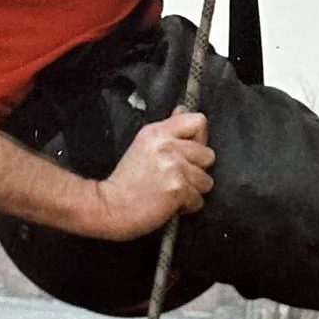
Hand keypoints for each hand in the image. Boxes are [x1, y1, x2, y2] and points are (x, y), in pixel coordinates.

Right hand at [90, 107, 215, 240]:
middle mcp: (166, 146)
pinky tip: (170, 203)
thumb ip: (167, 130)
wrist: (109, 207)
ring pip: (206, 180)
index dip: (200, 139)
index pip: (198, 121)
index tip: (188, 152)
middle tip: (178, 177)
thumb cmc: (125, 181)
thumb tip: (183, 110)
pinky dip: (187, 206)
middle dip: (197, 170)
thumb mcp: (142, 145)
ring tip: (172, 191)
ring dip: (193, 190)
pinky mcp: (177, 189)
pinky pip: (198, 199)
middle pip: (208, 155)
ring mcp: (173, 167)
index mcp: (157, 132)